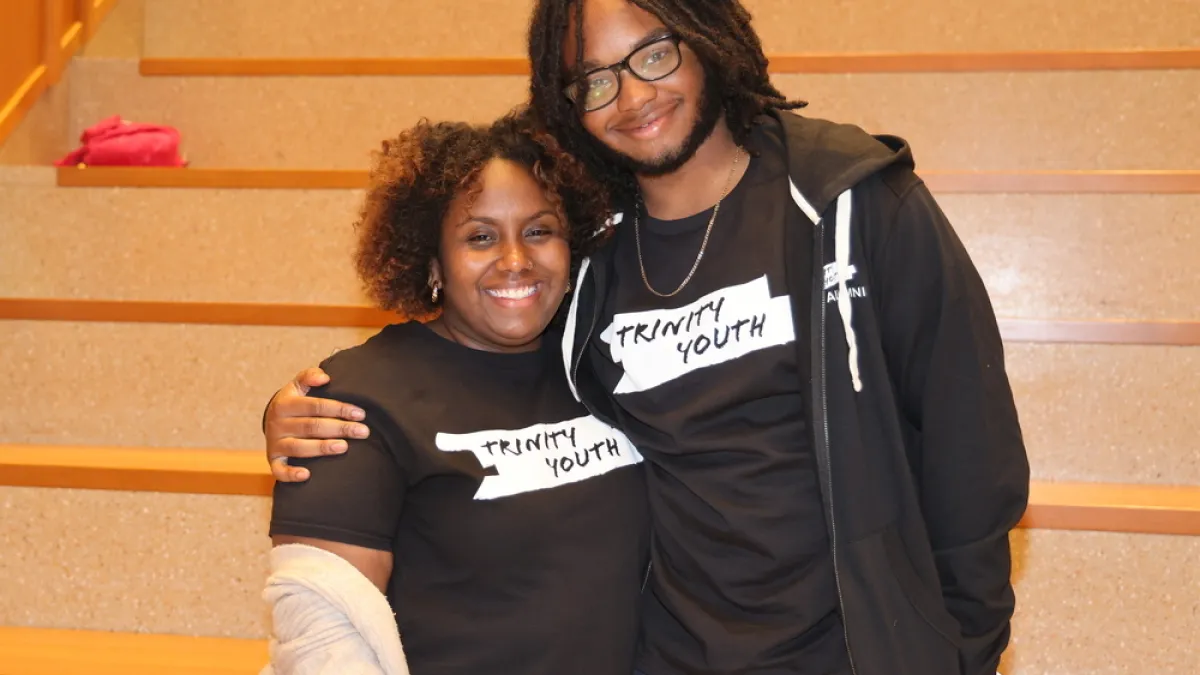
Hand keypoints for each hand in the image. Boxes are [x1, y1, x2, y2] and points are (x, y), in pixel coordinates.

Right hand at [265, 367, 368, 481]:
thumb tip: (325, 377)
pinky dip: (291, 474)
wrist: (272, 422)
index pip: (315, 406)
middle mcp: (278, 424)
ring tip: (344, 447)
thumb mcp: (297, 386)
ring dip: (322, 448)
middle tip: (363, 431)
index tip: (360, 413)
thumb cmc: (294, 404)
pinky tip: (307, 475)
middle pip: (312, 427)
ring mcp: (275, 444)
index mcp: (284, 403)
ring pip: (299, 448)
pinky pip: (279, 471)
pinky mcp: (274, 461)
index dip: (339, 409)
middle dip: (340, 428)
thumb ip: (309, 377)